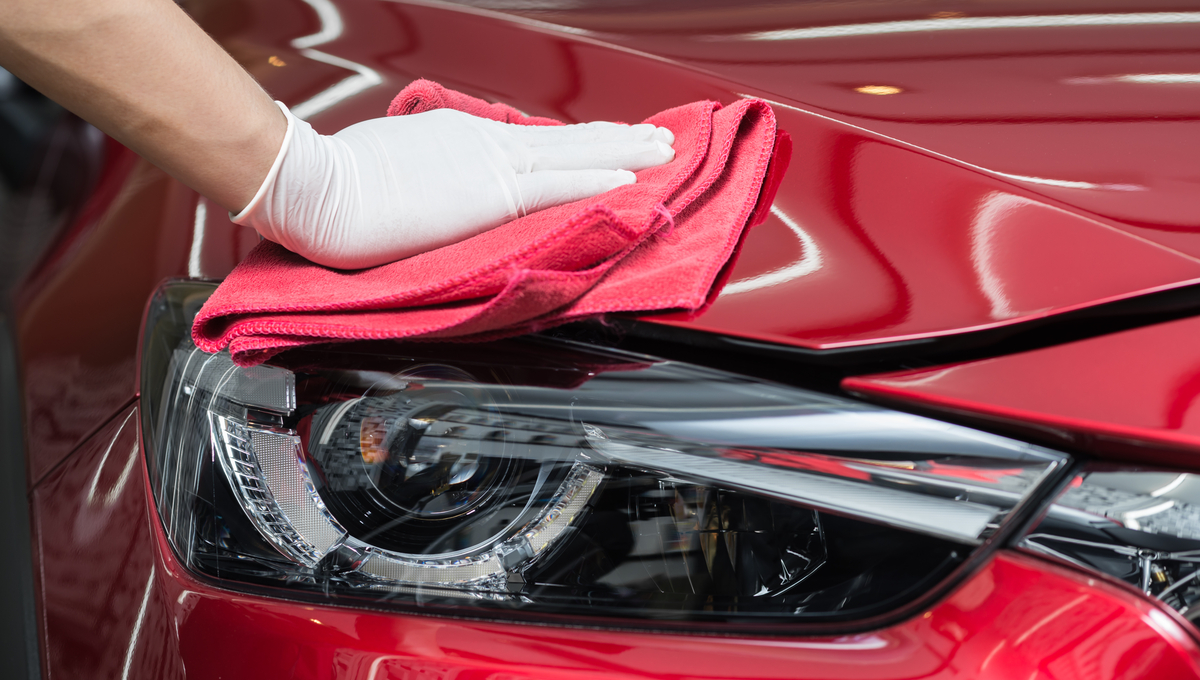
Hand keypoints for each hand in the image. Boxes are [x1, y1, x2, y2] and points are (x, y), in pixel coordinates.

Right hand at [233, 102, 675, 268]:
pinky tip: (634, 179)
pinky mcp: (494, 194)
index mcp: (462, 139)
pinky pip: (563, 184)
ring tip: (664, 152)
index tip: (602, 145)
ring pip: (578, 154)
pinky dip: (602, 179)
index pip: (533, 144)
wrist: (317, 187)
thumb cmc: (337, 182)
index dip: (574, 145)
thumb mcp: (392, 165)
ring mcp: (493, 166)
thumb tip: (430, 187)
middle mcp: (486, 145)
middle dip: (618, 139)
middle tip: (658, 137)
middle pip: (567, 140)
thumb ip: (425, 175)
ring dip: (626, 153)